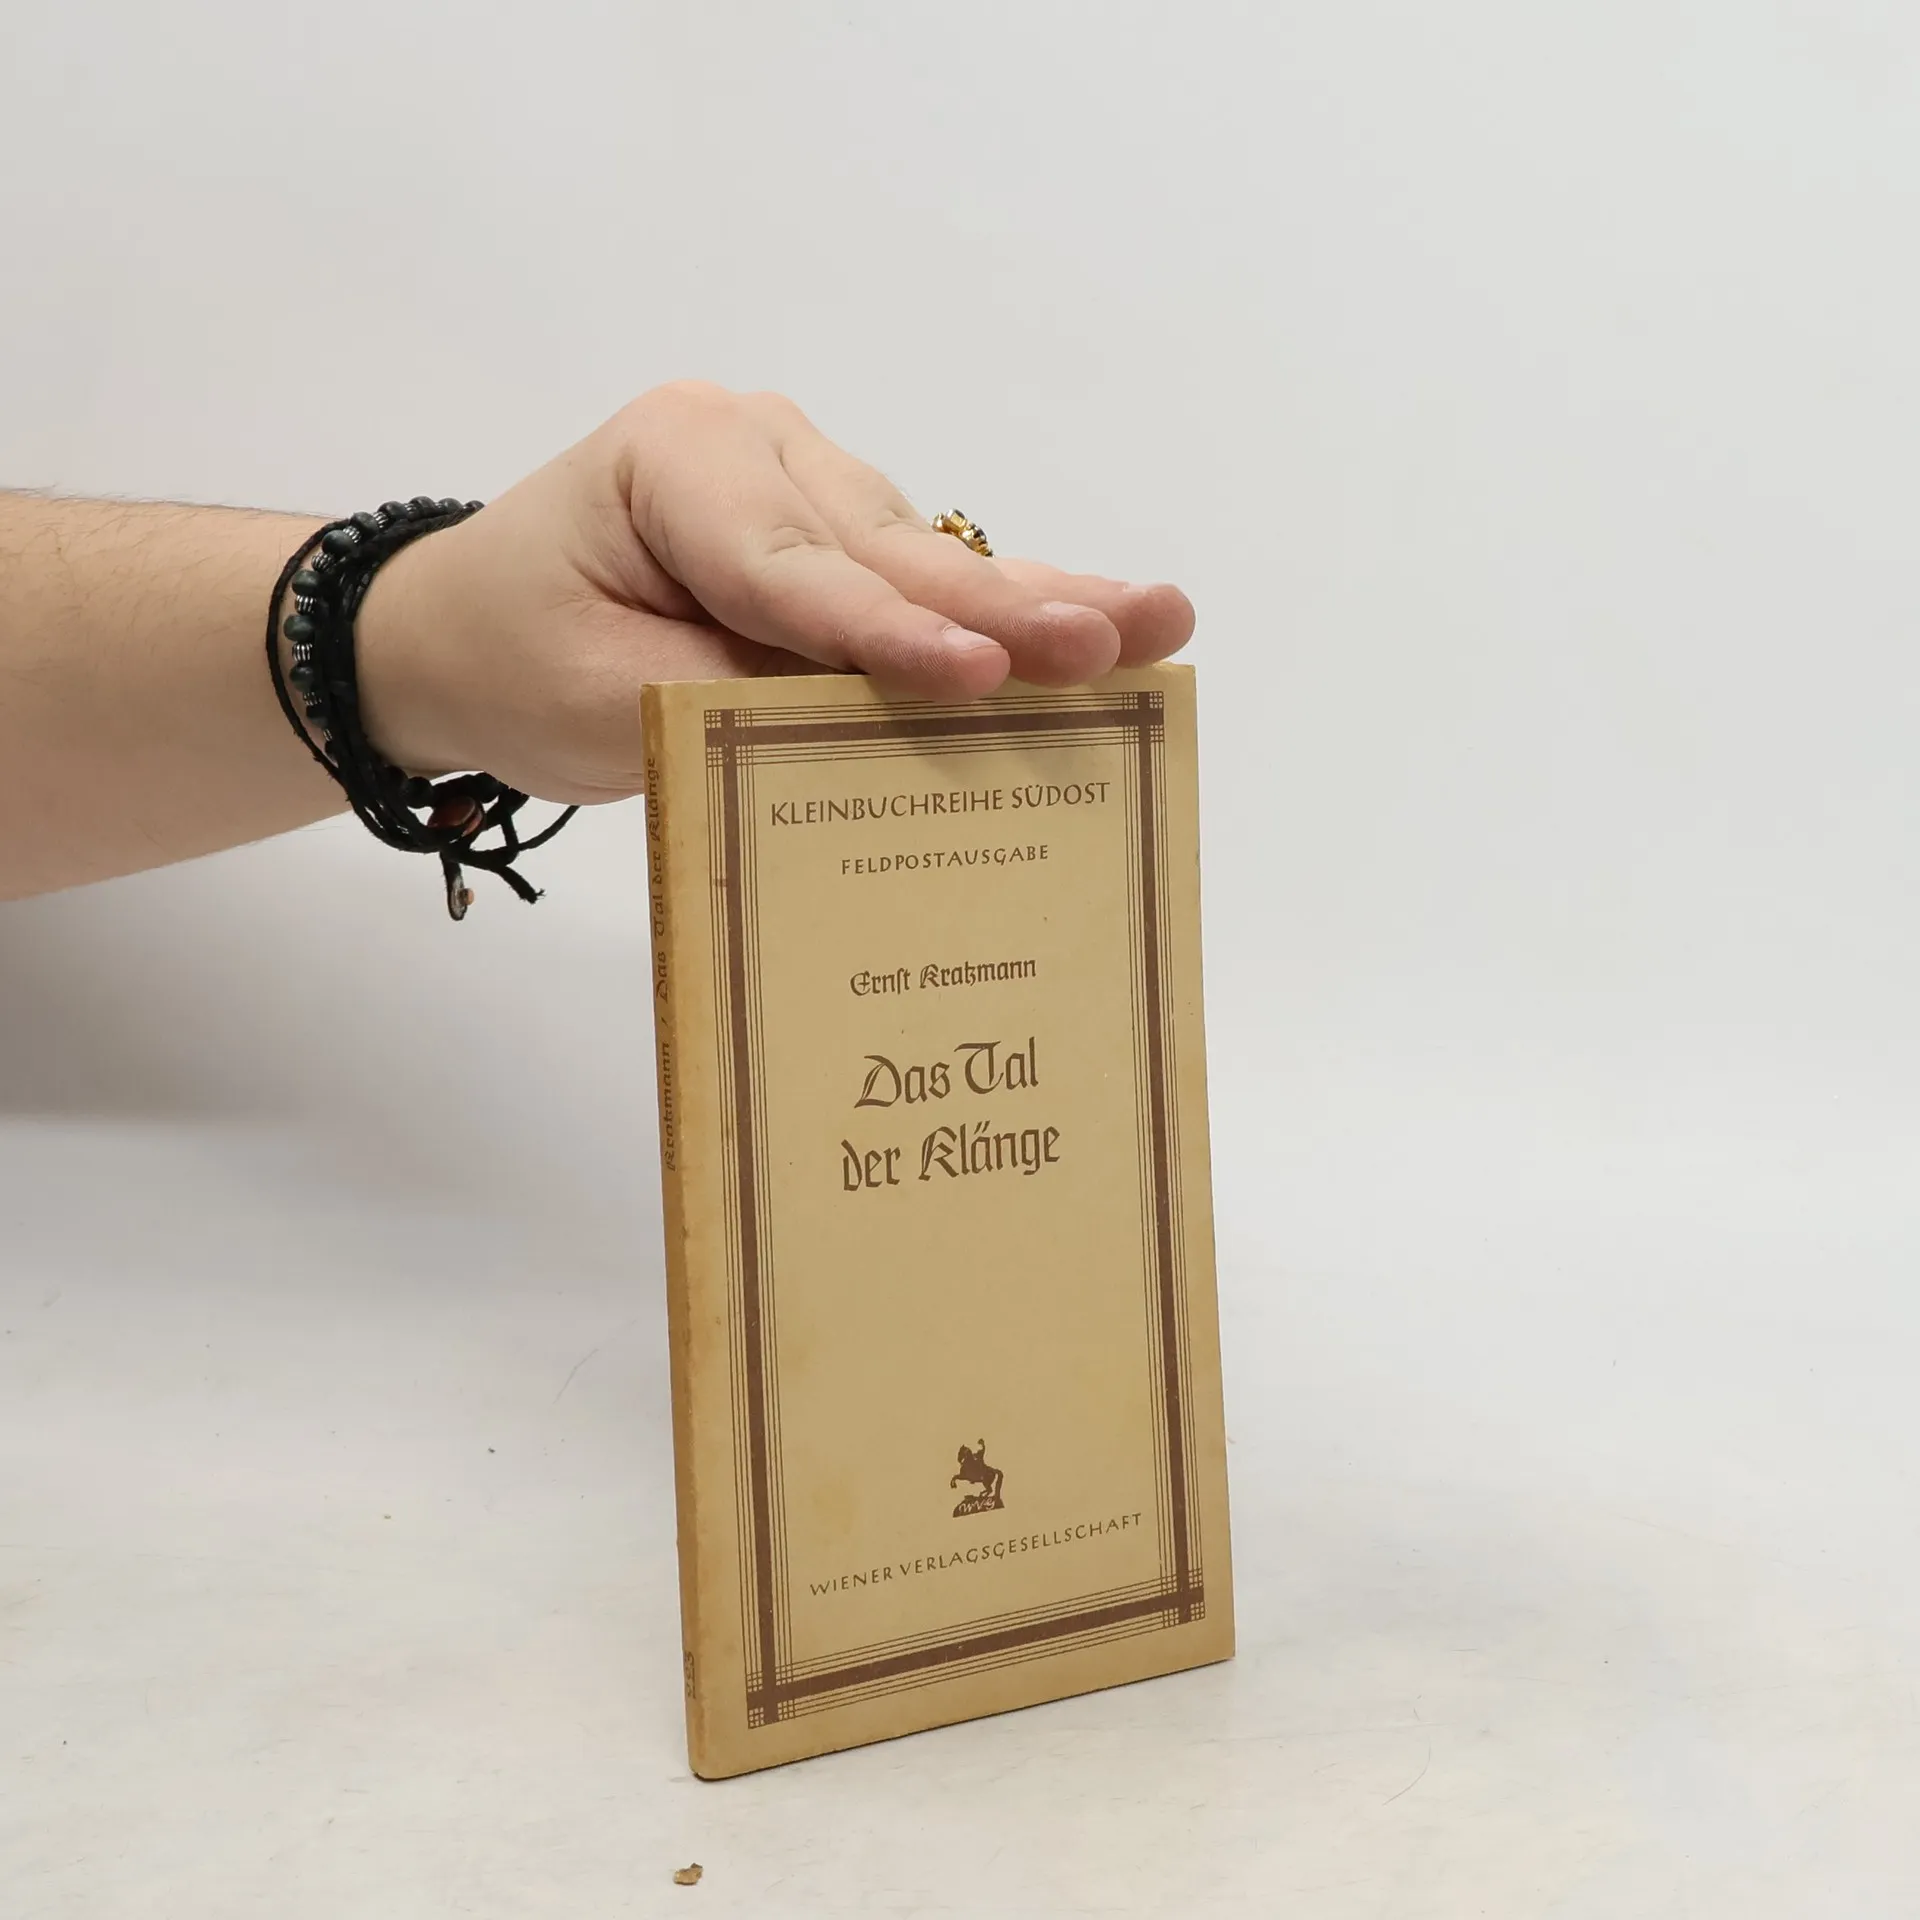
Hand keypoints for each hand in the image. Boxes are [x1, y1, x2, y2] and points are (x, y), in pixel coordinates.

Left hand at [355, 383, 1194, 803]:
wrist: (466, 631)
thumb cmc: (516, 661)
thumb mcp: (601, 703)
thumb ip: (736, 703)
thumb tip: (879, 722)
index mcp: (676, 459)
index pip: (789, 567)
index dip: (887, 633)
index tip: (978, 675)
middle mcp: (758, 443)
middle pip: (886, 551)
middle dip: (1001, 610)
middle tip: (1113, 642)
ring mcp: (811, 479)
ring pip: (926, 561)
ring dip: (1034, 610)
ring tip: (1152, 630)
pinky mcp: (843, 528)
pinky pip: (931, 574)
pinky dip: (1018, 607)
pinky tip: (1123, 613)